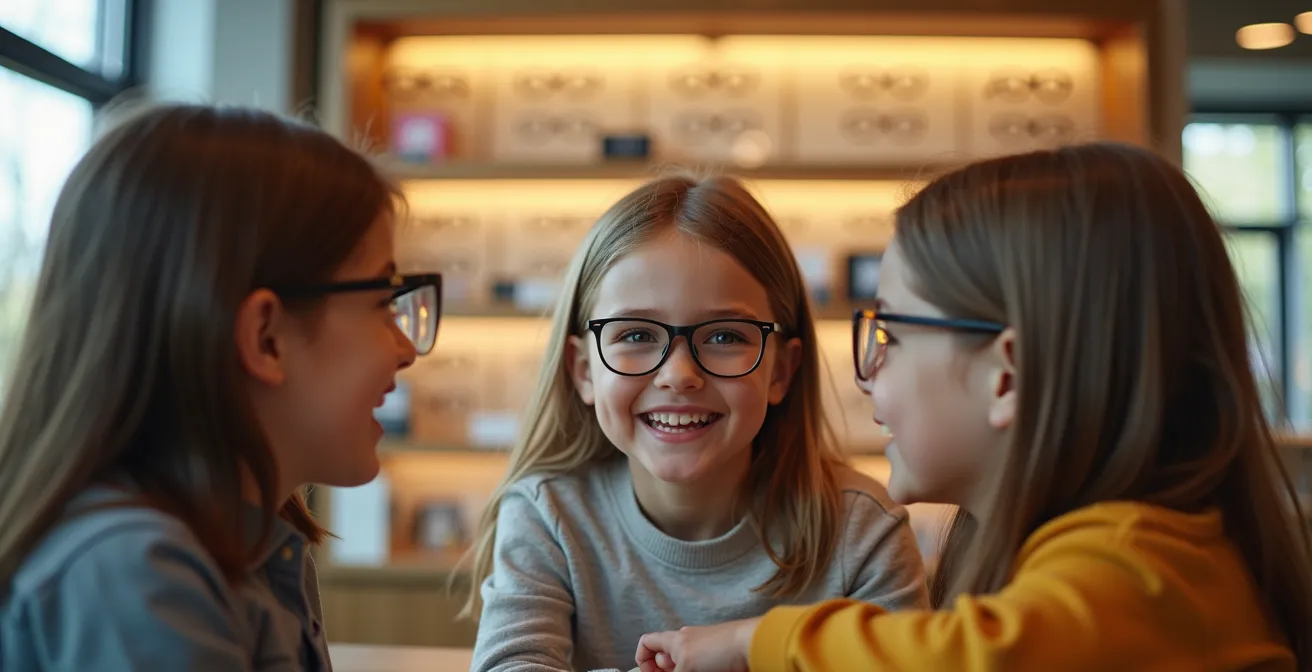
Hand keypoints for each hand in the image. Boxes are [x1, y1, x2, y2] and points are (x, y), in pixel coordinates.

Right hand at [634, 617, 760, 671]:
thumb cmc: (720, 649)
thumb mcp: (686, 669)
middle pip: (667, 660)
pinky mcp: (720, 661)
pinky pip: (703, 668)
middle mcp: (688, 642)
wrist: (754, 646)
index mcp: (675, 639)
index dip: (643, 660)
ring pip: (686, 667)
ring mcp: (705, 652)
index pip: (647, 642)